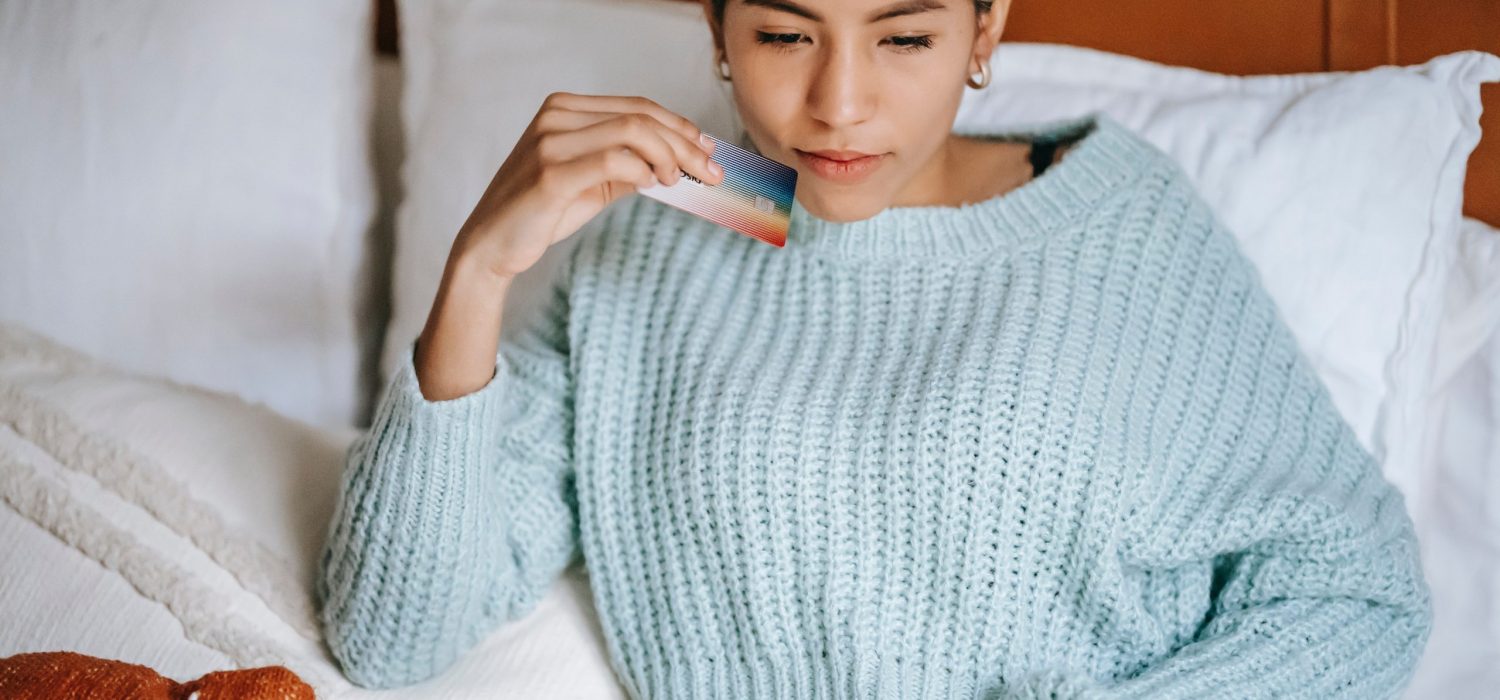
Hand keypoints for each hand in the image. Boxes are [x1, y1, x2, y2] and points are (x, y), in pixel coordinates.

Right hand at [449, 92, 725, 279]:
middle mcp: (555, 117)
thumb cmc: (540, 213)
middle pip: (640, 116)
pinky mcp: (550, 174)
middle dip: (686, 142)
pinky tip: (656, 183)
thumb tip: (678, 163)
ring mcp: (550, 142)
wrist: (491, 246)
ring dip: (670, 155)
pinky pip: (613, 159)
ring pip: (632, 131)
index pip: (637, 106)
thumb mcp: (591, 184)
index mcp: (564, 109)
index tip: (709, 150)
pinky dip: (644, 169)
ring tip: (682, 181)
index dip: (680, 126)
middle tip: (713, 171)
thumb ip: (628, 167)